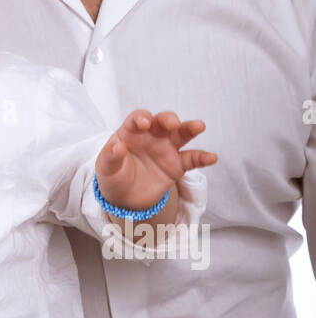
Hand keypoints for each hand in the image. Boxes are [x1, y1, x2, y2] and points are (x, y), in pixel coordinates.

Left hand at [95, 110, 216, 211]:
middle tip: (172, 123)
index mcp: (132, 132)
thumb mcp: (106, 168)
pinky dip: (202, 157)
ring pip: (181, 134)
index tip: (144, 123)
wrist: (126, 198)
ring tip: (199, 126)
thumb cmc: (114, 176)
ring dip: (190, 128)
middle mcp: (152, 136)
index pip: (138, 119)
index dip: (142, 118)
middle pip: (162, 121)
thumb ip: (110, 156)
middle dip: (168, 119)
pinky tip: (211, 157)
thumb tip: (117, 146)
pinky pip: (192, 158)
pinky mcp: (177, 165)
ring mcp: (166, 149)